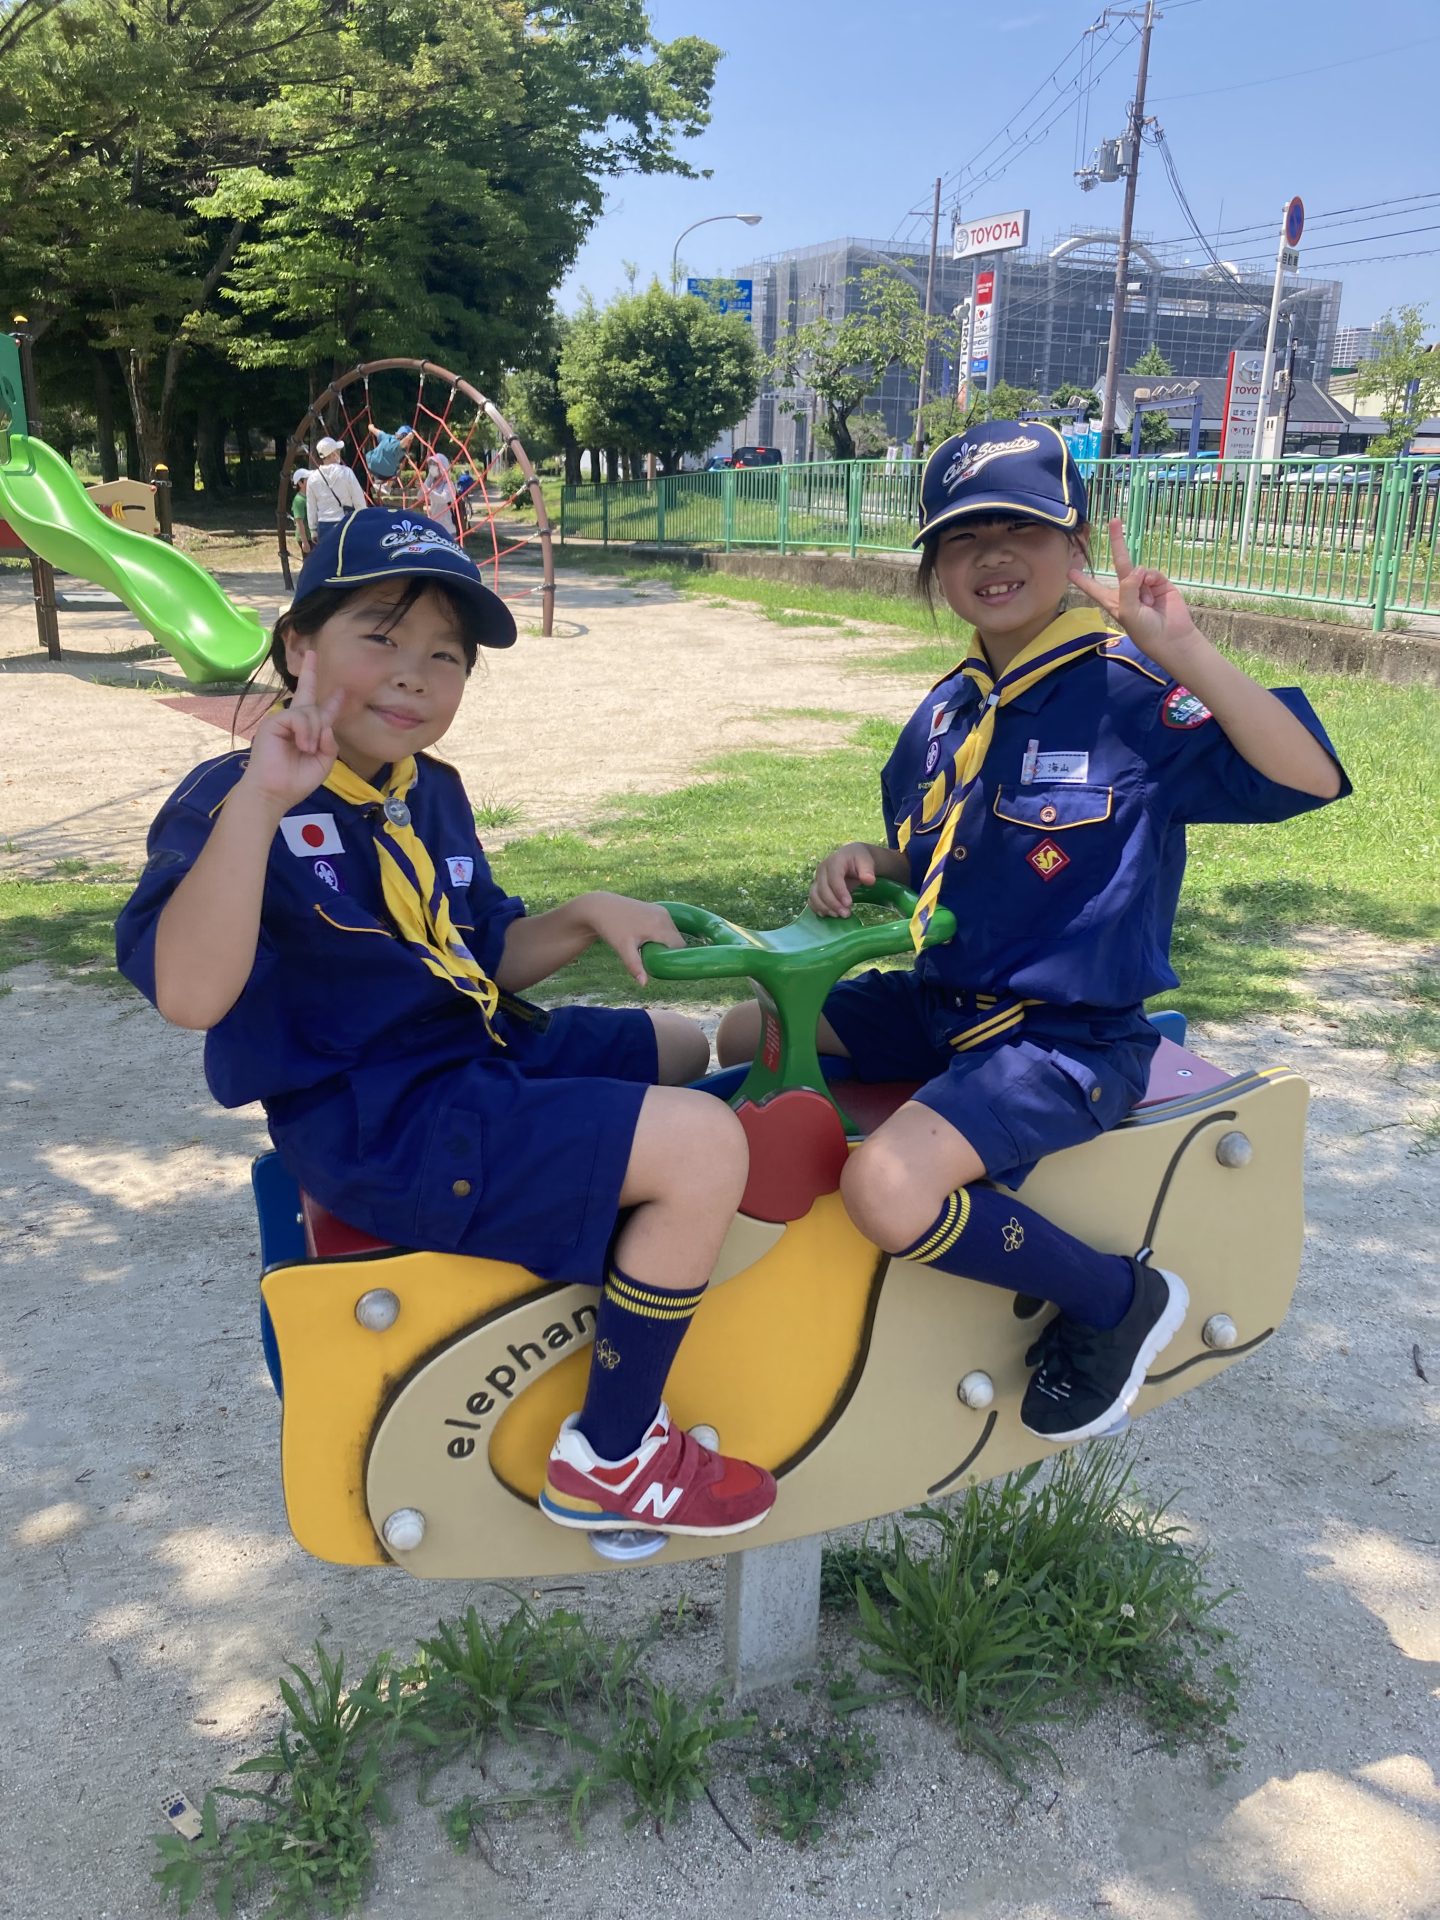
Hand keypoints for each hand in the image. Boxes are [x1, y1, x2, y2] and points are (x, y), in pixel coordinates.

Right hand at [242, 650, 346, 810]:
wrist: (275, 792)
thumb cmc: (296, 781)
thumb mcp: (323, 764)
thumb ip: (330, 744)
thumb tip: (327, 726)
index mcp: (308, 734)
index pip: (322, 714)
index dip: (333, 703)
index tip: (342, 691)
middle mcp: (295, 724)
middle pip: (306, 695)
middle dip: (310, 673)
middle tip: (312, 653)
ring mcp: (283, 721)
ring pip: (310, 712)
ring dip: (314, 732)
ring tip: (308, 749)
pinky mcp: (274, 722)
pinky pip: (299, 717)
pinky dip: (305, 731)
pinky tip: (303, 745)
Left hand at [581, 893, 684, 985]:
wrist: (601, 907)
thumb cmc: (611, 929)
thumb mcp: (623, 948)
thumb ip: (635, 966)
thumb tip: (644, 984)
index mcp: (659, 926)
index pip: (679, 946)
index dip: (673, 957)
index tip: (662, 964)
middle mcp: (664, 916)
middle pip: (678, 940)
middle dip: (669, 951)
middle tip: (652, 957)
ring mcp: (662, 910)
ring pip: (674, 933)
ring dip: (666, 943)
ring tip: (648, 948)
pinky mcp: (658, 908)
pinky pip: (668, 925)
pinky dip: (662, 934)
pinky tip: (647, 938)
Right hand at [810, 843, 875, 917]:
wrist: (851, 857)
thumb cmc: (859, 859)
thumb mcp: (866, 861)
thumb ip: (867, 870)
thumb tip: (869, 881)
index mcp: (835, 861)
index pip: (834, 877)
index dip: (840, 891)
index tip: (849, 904)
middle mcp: (822, 869)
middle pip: (823, 888)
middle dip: (833, 903)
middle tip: (846, 914)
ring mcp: (817, 879)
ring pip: (814, 895)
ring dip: (825, 908)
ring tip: (838, 916)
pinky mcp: (816, 887)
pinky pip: (812, 899)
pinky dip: (817, 908)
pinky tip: (828, 915)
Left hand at [1069, 520, 1202, 666]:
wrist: (1171, 637)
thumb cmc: (1144, 630)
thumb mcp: (1127, 611)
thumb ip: (1127, 588)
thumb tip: (1137, 568)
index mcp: (1113, 600)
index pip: (1094, 588)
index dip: (1083, 579)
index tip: (1070, 570)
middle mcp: (1127, 590)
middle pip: (1119, 562)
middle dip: (1117, 542)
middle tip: (1114, 520)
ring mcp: (1144, 585)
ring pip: (1139, 570)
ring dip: (1142, 584)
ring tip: (1147, 604)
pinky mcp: (1159, 583)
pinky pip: (1152, 573)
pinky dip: (1152, 580)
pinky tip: (1154, 595)